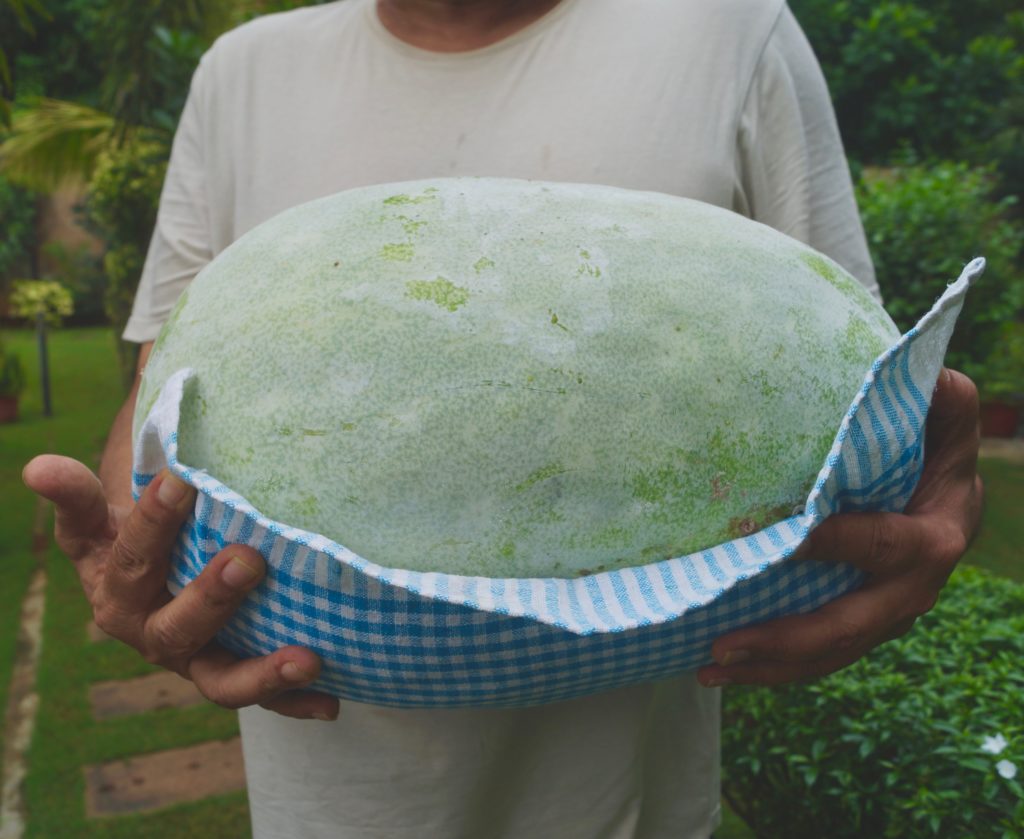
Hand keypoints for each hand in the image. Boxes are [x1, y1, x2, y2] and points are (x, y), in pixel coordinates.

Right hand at [23, 455, 339, 719]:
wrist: (150, 581)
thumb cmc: (131, 540)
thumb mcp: (100, 519)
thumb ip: (78, 496)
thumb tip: (38, 466)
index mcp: (116, 591)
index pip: (132, 556)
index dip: (153, 521)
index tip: (181, 482)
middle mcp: (152, 634)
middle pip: (178, 625)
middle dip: (212, 596)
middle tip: (248, 558)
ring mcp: (194, 661)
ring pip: (222, 679)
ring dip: (264, 674)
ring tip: (309, 658)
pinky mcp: (230, 674)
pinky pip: (264, 700)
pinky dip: (295, 703)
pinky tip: (330, 703)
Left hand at [697, 368, 983, 686]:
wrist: (950, 489)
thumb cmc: (935, 439)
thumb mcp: (946, 409)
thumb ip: (937, 395)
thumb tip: (918, 379)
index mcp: (932, 536)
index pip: (882, 544)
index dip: (835, 544)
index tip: (782, 541)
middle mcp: (912, 588)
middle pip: (849, 624)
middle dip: (785, 638)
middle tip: (721, 643)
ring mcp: (886, 615)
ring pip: (830, 653)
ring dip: (768, 665)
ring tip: (708, 668)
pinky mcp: (861, 625)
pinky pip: (820, 656)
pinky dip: (774, 666)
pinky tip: (725, 669)